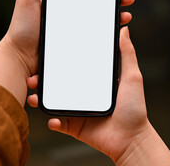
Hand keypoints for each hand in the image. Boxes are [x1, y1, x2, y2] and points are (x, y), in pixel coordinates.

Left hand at [0, 0, 134, 106]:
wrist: (20, 58)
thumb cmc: (21, 28)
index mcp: (60, 4)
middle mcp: (68, 17)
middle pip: (95, 8)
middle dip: (113, 4)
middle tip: (126, 1)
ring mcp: (72, 33)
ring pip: (98, 24)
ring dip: (114, 20)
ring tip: (125, 18)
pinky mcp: (74, 46)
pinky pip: (92, 40)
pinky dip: (105, 37)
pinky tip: (115, 35)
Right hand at [27, 27, 169, 164]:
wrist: (131, 139)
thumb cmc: (134, 108)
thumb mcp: (132, 77)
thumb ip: (127, 54)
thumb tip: (124, 30)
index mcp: (93, 81)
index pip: (74, 67)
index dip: (60, 60)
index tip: (48, 52)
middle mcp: (83, 93)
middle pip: (58, 83)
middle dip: (43, 79)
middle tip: (34, 74)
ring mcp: (77, 109)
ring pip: (54, 101)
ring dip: (41, 97)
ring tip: (34, 95)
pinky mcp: (74, 125)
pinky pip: (58, 122)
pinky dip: (52, 120)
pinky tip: (51, 118)